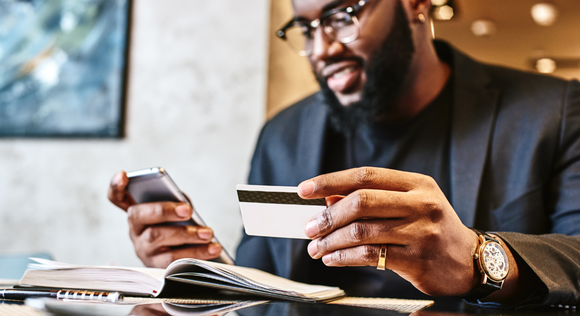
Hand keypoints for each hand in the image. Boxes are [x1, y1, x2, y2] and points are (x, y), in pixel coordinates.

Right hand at [107, 171, 221, 267]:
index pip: (117, 197)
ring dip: (186, 236)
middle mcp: (135, 230)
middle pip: (140, 216)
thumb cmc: (180, 225)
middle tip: (187, 210)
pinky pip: (173, 262)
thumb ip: (177, 202)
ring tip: (209, 233)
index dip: (116, 186)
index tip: (123, 175)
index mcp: (138, 211)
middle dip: (164, 211)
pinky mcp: (156, 267)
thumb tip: (184, 206)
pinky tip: (214, 248)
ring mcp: (143, 249)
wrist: (187, 254)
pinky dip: (197, 253)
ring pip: (158, 239)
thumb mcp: (177, 210)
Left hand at [298, 167, 479, 295]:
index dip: (331, 181)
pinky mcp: (417, 259)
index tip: (305, 189)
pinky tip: (332, 258)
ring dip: (331, 240)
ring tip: (316, 247)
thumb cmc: (432, 229)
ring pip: (362, 231)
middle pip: (361, 201)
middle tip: (309, 227)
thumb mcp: (409, 205)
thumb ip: (373, 200)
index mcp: (418, 184)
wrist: (469, 261)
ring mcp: (422, 231)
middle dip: (328, 215)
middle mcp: (422, 204)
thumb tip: (328, 199)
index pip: (366, 175)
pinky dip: (343, 257)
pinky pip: (369, 256)